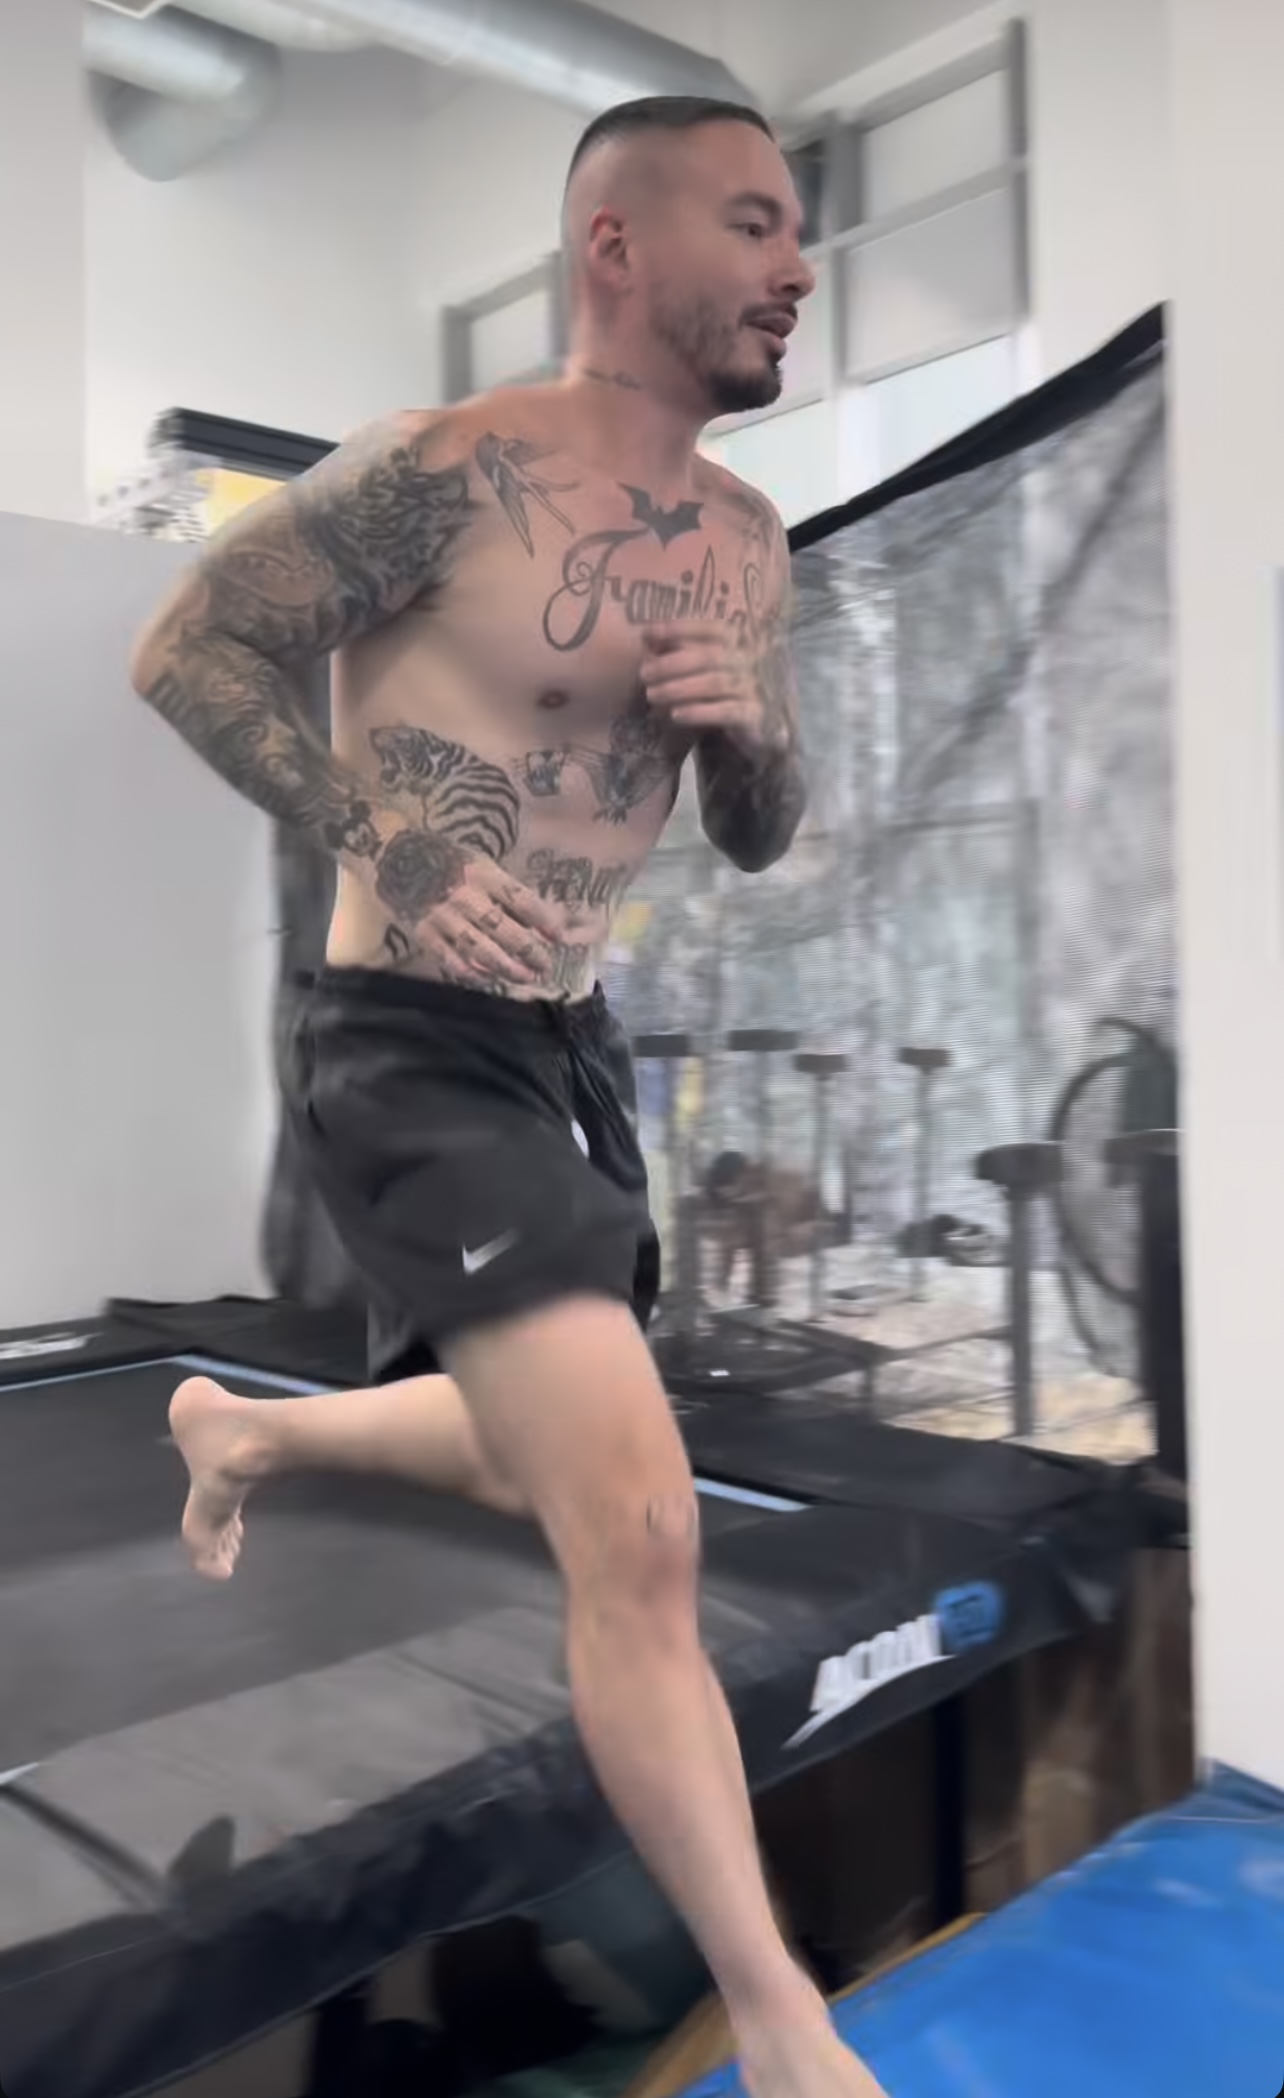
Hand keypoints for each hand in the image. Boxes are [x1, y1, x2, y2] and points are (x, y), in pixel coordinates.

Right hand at [370, 825, 565, 988]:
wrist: (390, 853)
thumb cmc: (443, 857)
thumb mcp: (477, 862)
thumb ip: (502, 890)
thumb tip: (536, 919)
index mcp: (483, 873)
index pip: (522, 900)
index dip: (545, 921)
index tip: (559, 939)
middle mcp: (465, 895)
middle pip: (504, 929)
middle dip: (530, 951)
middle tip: (546, 966)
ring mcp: (442, 916)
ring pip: (480, 948)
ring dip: (507, 967)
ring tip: (525, 977)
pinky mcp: (423, 932)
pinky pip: (450, 958)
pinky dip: (470, 972)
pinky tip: (487, 979)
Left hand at [639, 623, 792, 759]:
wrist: (762, 724)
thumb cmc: (726, 689)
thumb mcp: (706, 666)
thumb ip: (682, 651)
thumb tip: (649, 638)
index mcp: (740, 640)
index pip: (711, 627)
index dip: (679, 628)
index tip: (647, 633)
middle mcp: (750, 659)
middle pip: (709, 656)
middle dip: (671, 664)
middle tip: (644, 673)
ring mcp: (755, 687)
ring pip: (715, 683)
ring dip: (678, 688)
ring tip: (652, 695)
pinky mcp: (755, 715)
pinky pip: (728, 712)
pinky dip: (700, 712)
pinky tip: (676, 715)